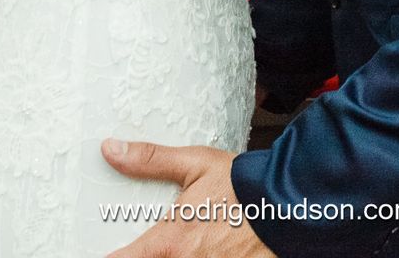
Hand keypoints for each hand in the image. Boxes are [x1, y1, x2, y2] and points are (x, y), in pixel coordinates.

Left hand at [100, 140, 273, 257]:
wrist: (291, 205)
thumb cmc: (244, 186)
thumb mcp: (196, 165)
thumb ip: (151, 160)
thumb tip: (111, 150)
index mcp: (172, 242)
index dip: (110, 257)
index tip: (107, 250)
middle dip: (146, 255)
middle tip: (152, 243)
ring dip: (174, 257)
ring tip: (183, 245)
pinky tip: (206, 249)